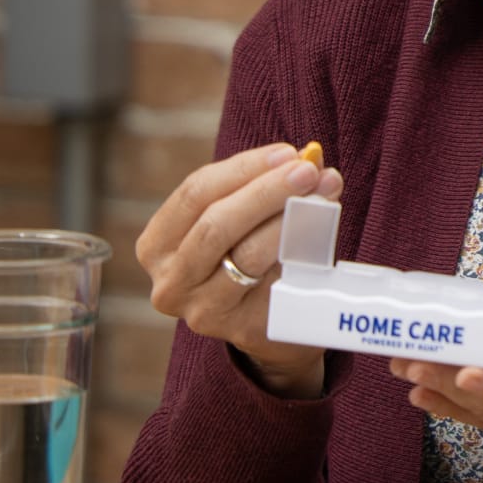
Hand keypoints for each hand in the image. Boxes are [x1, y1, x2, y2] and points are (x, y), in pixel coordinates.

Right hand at [139, 142, 345, 399]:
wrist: (274, 319)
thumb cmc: (256, 254)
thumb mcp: (252, 216)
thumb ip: (271, 183)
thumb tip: (311, 156)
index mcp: (158, 245)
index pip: (194, 193)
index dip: (243, 168)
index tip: (288, 153)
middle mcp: (169, 282)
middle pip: (215, 223)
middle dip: (266, 191)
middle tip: (308, 171)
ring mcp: (201, 311)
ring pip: (245, 253)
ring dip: (289, 218)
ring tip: (324, 193)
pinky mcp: (240, 329)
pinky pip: (274, 281)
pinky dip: (299, 251)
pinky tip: (321, 234)